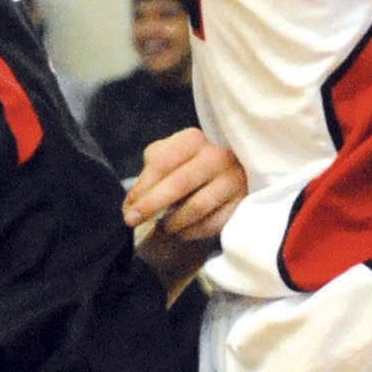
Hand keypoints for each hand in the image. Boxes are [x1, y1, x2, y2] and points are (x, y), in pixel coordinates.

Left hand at [123, 124, 236, 244]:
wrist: (229, 171)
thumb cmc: (189, 165)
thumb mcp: (166, 160)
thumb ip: (147, 178)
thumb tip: (131, 206)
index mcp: (193, 140)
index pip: (162, 162)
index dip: (142, 188)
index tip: (128, 208)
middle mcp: (218, 155)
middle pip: (179, 184)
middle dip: (151, 205)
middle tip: (132, 221)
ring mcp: (234, 178)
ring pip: (198, 207)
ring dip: (175, 221)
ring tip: (165, 225)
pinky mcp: (242, 201)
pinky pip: (214, 223)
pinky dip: (193, 231)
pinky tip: (183, 230)